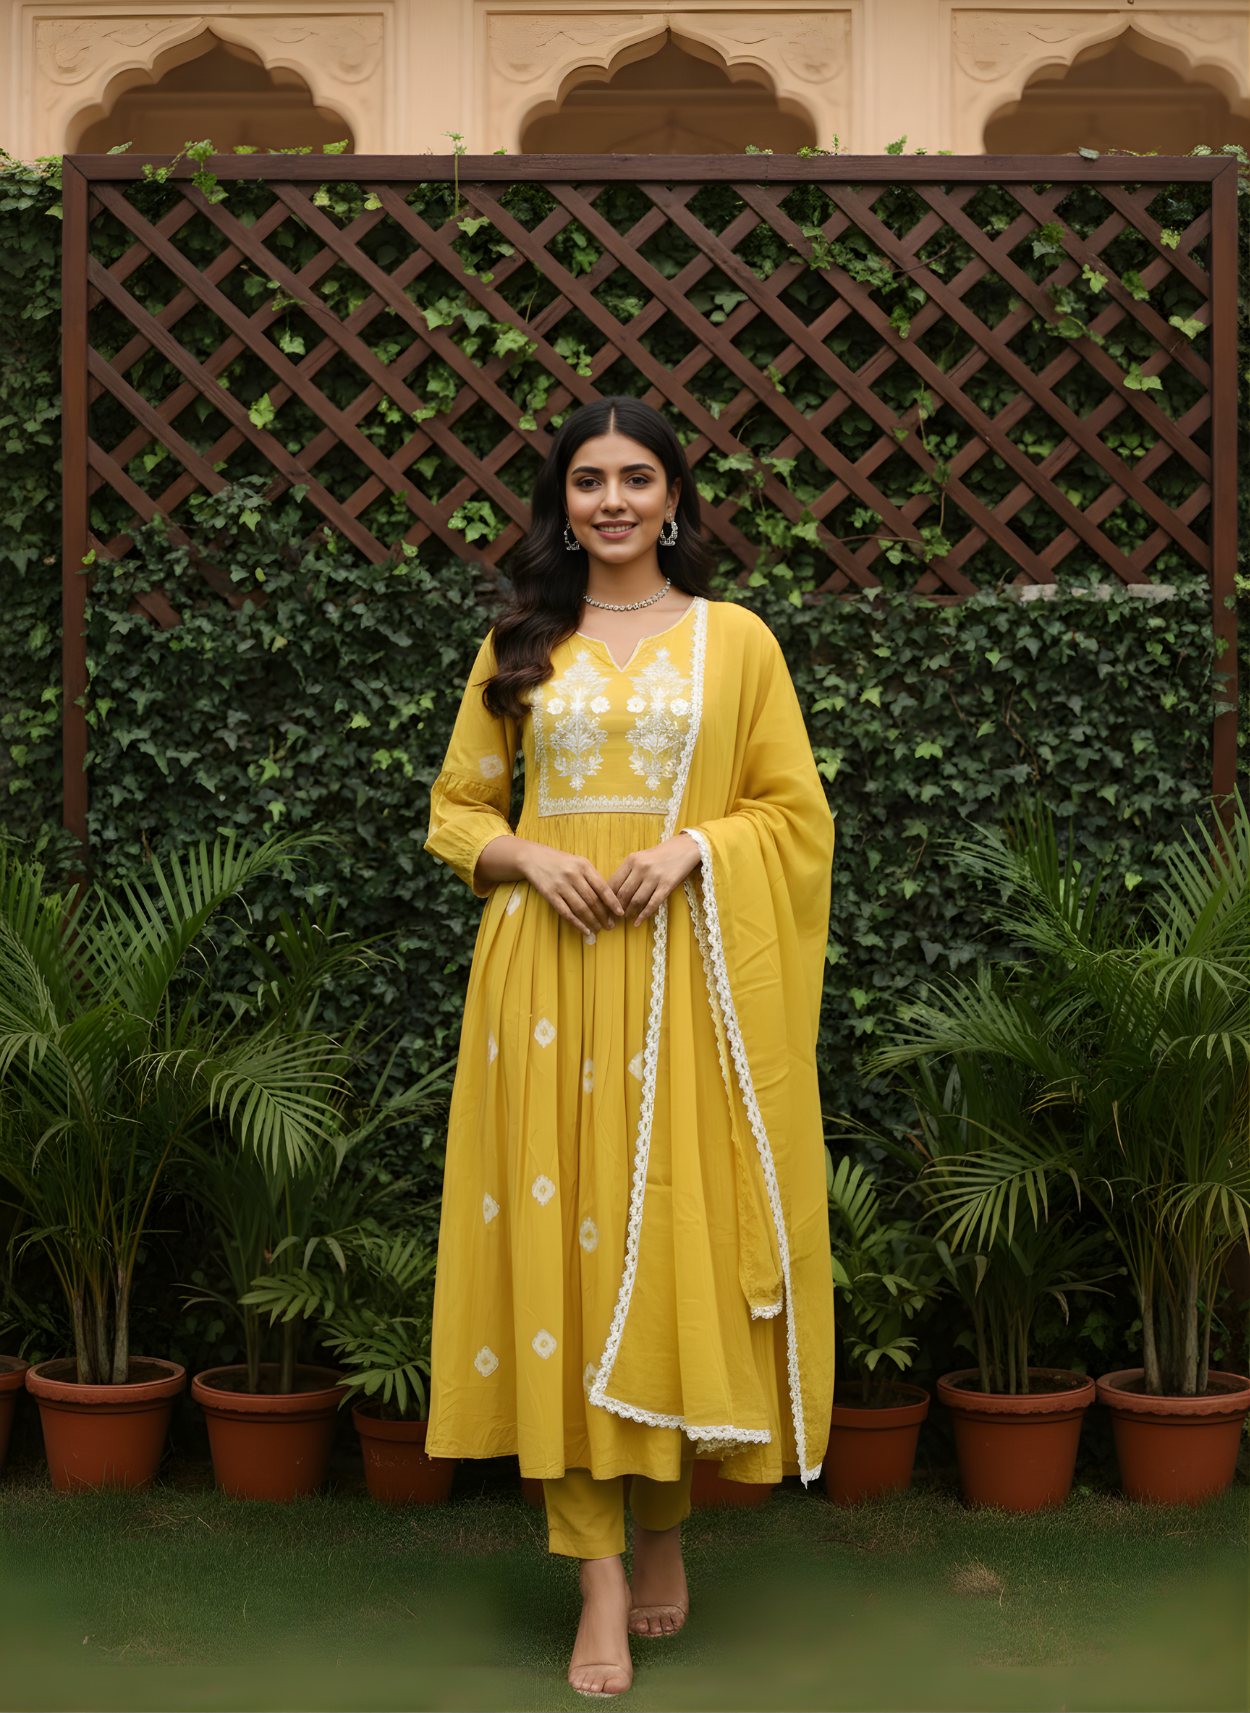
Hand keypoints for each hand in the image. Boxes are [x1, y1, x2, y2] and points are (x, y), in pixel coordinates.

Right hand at [477, 835, 622, 937]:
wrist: (534, 858)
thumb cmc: (561, 861)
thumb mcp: (578, 862)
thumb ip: (592, 877)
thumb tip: (608, 899)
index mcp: (584, 866)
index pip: (602, 887)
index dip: (612, 902)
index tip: (620, 913)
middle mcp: (573, 875)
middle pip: (592, 900)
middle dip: (603, 915)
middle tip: (611, 926)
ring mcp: (561, 885)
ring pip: (580, 908)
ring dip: (592, 921)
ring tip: (599, 929)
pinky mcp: (550, 895)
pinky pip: (566, 912)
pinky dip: (577, 923)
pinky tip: (585, 930)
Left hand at [607, 834, 701, 926]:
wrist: (685, 848)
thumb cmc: (660, 854)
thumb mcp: (640, 857)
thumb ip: (627, 872)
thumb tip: (613, 892)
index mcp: (631, 860)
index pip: (613, 883)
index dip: (607, 898)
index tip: (604, 907)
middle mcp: (641, 868)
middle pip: (623, 893)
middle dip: (617, 908)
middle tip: (614, 916)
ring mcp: (654, 877)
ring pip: (636, 900)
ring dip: (629, 912)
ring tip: (626, 917)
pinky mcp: (667, 885)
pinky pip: (652, 904)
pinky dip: (643, 915)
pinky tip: (637, 922)